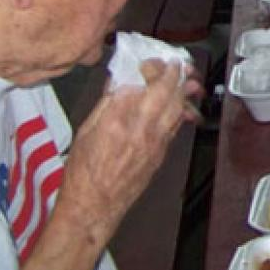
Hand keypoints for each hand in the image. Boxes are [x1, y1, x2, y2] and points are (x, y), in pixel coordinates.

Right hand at [57, 60, 200, 233]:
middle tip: (176, 64)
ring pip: (177, 108)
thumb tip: (119, 83)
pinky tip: (181, 104)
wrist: (94, 206)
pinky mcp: (161, 154)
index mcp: (116, 120)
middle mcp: (140, 129)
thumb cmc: (82, 173)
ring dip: (184, 90)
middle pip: (166, 92)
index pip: (142, 83)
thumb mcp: (85, 131)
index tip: (148, 63)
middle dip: (174, 74)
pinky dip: (180, 111)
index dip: (150, 69)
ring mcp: (155, 142)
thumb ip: (106, 105)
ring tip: (188, 79)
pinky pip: (176, 126)